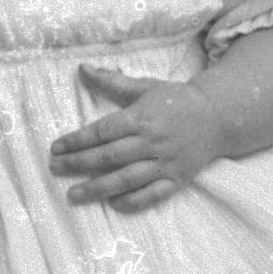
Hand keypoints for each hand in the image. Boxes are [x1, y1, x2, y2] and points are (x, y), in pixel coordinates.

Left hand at [49, 63, 230, 210]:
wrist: (217, 117)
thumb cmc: (176, 101)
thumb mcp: (145, 87)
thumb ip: (112, 81)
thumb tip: (82, 68)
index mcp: (142, 117)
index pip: (103, 131)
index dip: (77, 140)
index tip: (56, 147)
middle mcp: (152, 141)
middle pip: (110, 156)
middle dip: (80, 163)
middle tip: (55, 169)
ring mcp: (166, 163)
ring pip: (127, 179)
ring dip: (98, 188)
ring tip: (74, 195)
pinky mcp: (177, 179)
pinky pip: (153, 195)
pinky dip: (133, 201)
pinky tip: (112, 204)